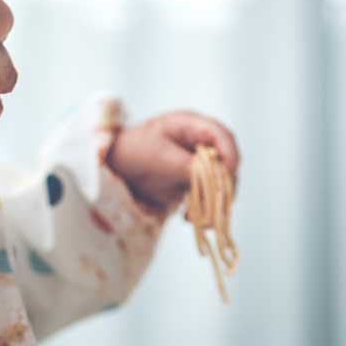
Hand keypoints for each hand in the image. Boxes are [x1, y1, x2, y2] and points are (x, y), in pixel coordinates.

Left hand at [105, 109, 240, 217]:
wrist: (115, 167)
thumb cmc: (133, 151)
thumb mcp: (158, 157)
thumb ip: (186, 165)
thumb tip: (213, 178)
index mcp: (190, 125)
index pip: (222, 136)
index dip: (230, 155)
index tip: (228, 176)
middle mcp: (199, 142)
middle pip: (227, 161)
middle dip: (224, 186)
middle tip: (216, 208)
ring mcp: (198, 161)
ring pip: (221, 181)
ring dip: (215, 202)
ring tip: (202, 220)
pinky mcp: (193, 179)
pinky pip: (208, 194)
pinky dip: (204, 208)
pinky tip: (189, 217)